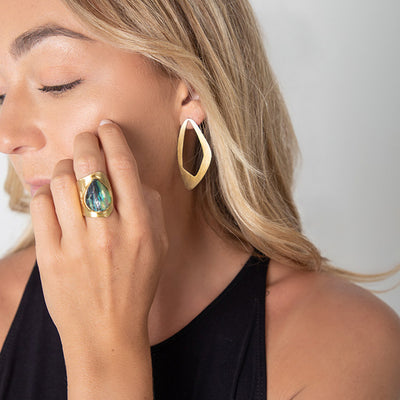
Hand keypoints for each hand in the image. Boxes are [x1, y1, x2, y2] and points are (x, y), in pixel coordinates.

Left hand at [30, 121, 167, 349]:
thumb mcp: (158, 247)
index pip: (124, 167)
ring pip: (63, 181)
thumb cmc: (136, 286)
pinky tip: (55, 197)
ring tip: (72, 171)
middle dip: (87, 140)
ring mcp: (77, 244)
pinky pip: (42, 206)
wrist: (106, 332)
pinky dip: (47, 193)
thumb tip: (132, 177)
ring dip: (67, 166)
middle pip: (91, 166)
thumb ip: (150, 207)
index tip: (107, 127)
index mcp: (140, 227)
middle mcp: (109, 231)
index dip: (113, 138)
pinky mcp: (50, 257)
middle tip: (87, 137)